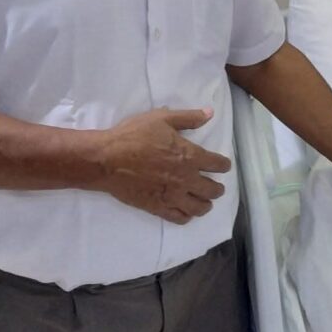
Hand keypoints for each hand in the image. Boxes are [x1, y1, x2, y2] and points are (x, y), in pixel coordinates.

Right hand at [94, 107, 230, 223]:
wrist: (107, 160)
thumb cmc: (134, 135)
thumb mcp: (162, 118)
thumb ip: (188, 118)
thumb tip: (210, 113)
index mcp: (189, 156)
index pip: (218, 165)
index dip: (224, 165)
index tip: (224, 166)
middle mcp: (186, 179)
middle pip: (213, 189)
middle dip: (218, 188)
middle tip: (216, 186)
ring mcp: (172, 196)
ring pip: (199, 208)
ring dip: (206, 204)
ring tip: (205, 201)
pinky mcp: (158, 208)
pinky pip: (180, 218)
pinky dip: (187, 216)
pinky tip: (186, 212)